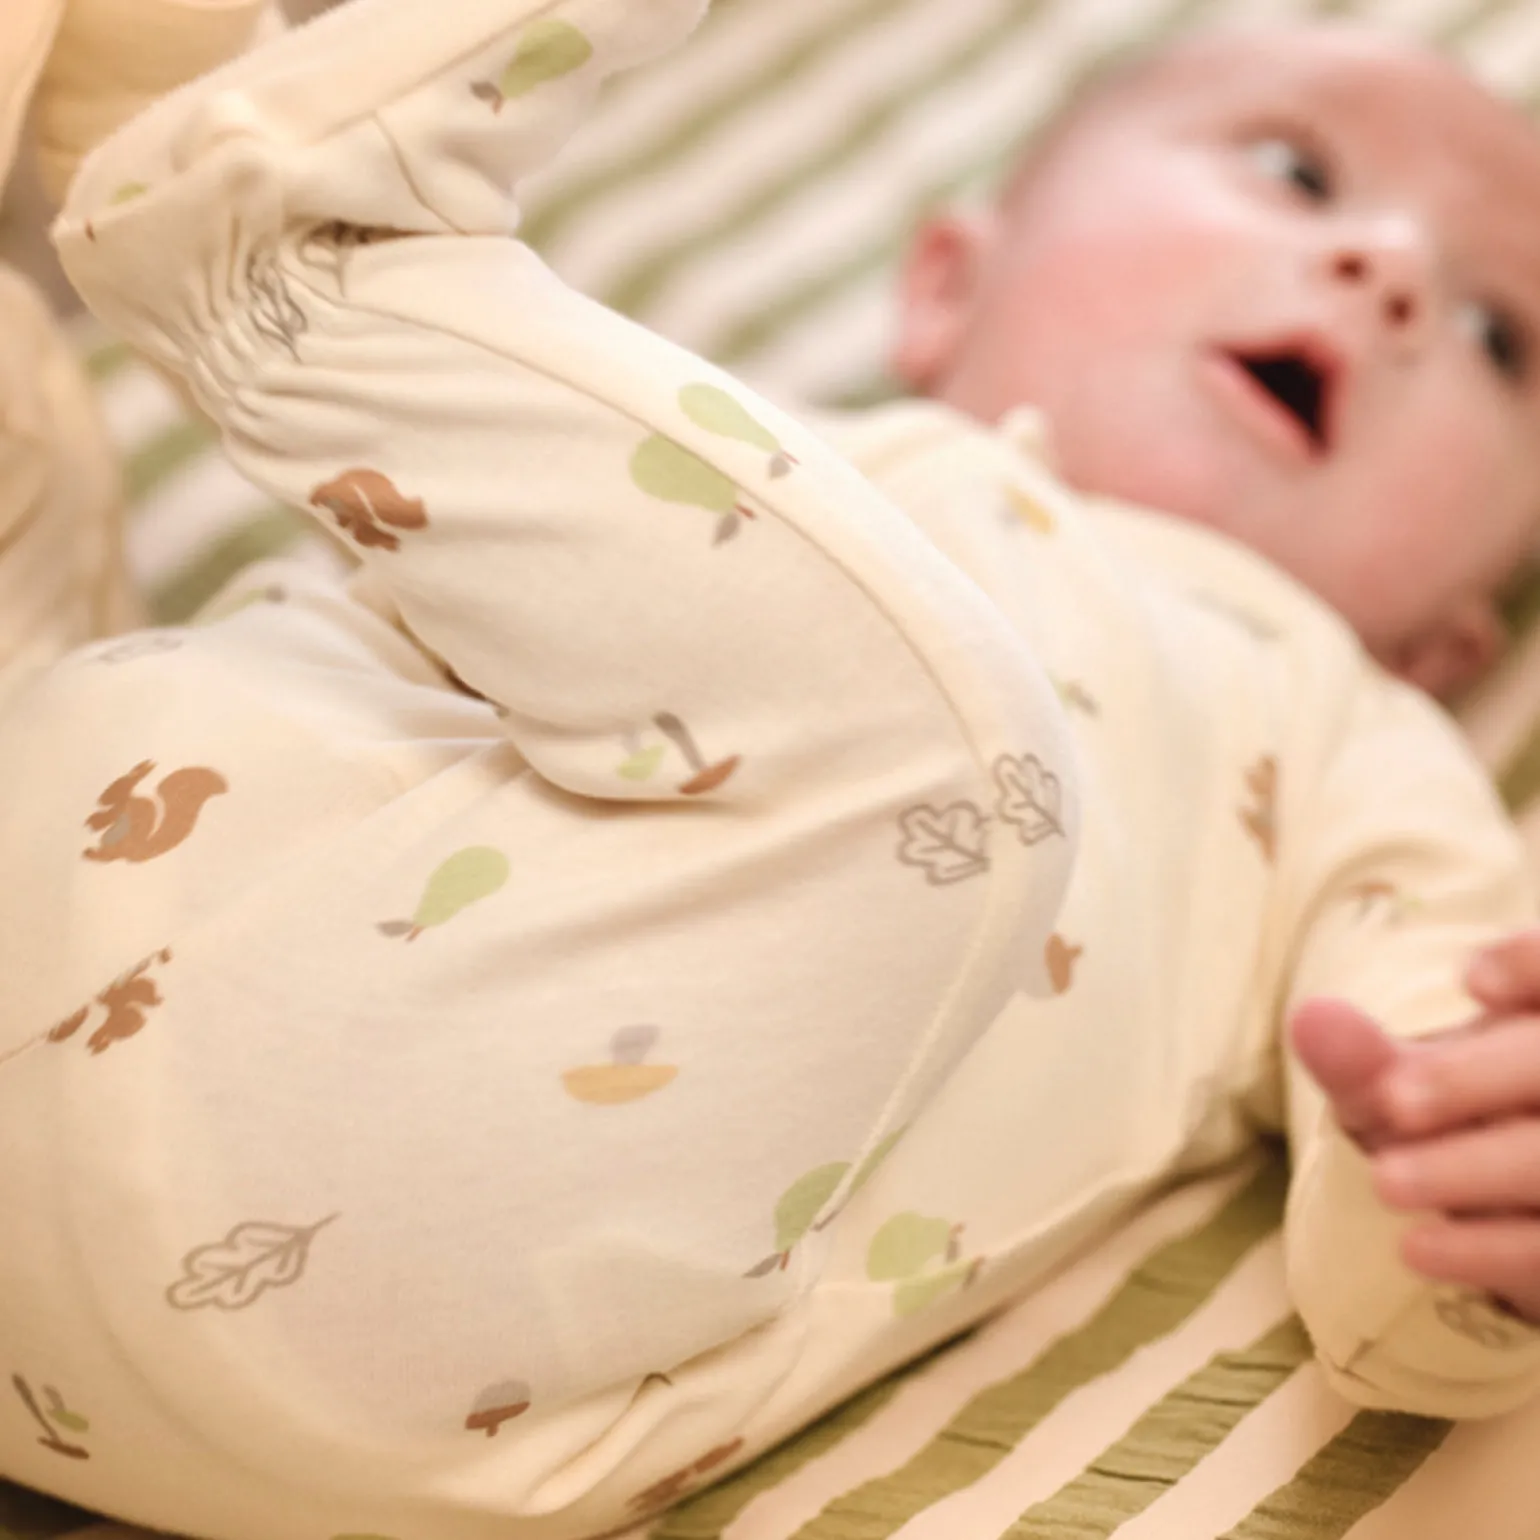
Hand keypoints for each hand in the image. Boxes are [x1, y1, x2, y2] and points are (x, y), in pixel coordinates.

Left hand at [1291, 932, 1539, 1323]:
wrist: (1492, 1222)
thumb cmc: (1448, 1125)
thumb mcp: (1403, 1091)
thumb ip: (1364, 1060)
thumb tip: (1311, 1017)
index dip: (1532, 965)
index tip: (1473, 981)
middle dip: (1473, 1078)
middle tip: (1395, 1102)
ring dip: (1471, 1169)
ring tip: (1387, 1182)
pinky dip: (1485, 1249)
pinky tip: (1415, 1249)